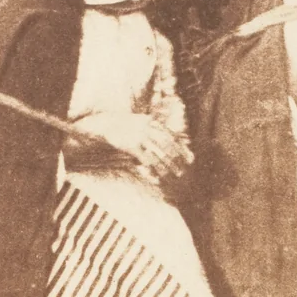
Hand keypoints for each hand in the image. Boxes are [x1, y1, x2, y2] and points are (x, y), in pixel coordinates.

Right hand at [71, 112, 192, 179]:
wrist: (106, 123)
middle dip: (177, 159)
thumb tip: (167, 134)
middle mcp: (148, 128)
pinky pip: (145, 158)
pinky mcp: (131, 145)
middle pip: (167, 145)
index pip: (172, 136)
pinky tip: (157, 176)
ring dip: (167, 166)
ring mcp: (140, 136)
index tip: (190, 158)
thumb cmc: (125, 125)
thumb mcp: (141, 120)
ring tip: (174, 175)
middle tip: (184, 170)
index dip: (182, 148)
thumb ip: (154, 125)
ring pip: (158, 153)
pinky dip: (152, 168)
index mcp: (152, 122)